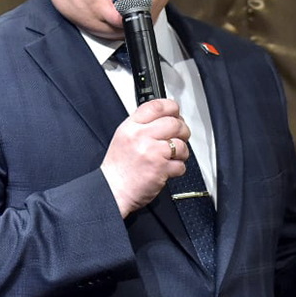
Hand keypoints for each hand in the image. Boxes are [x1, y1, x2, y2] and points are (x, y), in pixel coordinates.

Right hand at [101, 98, 192, 216]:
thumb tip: (166, 117)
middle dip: (182, 130)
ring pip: (181, 144)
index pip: (156, 106)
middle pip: (174, 123)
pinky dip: (178, 168)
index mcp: (131, 127)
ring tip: (173, 156)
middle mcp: (141, 136)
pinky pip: (181, 164)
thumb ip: (142, 125)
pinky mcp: (161, 168)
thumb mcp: (124, 137)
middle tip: (180, 137)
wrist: (113, 190)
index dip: (172, 107)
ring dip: (182, 152)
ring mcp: (152, 152)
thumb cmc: (119, 167)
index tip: (176, 113)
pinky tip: (168, 169)